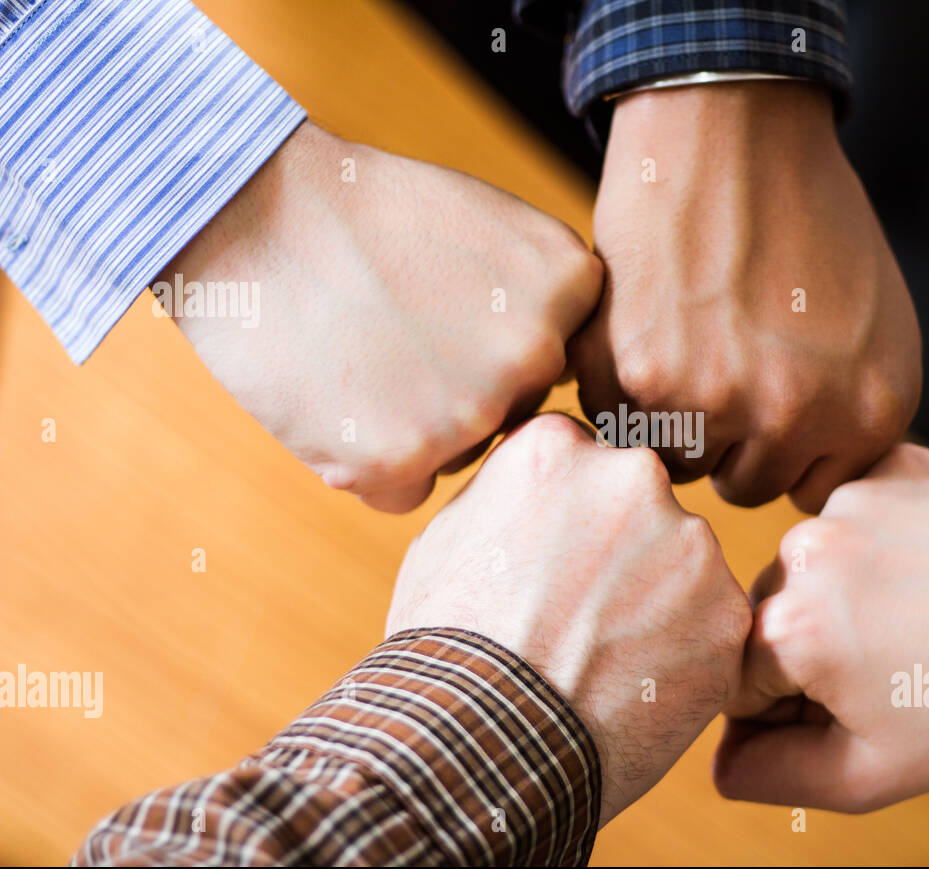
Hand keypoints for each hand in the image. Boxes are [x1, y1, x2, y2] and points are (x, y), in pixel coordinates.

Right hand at [161, 121, 602, 512]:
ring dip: (415, 427)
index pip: (554, 356)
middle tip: (394, 333)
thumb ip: (543, 295)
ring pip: (460, 452)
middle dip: (460, 388)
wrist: (250, 212)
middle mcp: (536, 354)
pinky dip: (370, 462)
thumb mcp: (492, 223)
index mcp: (570, 286)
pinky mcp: (403, 459)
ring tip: (358, 352)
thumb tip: (568, 367)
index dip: (494, 342)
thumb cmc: (365, 211)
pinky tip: (336, 400)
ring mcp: (473, 411)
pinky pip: (405, 490)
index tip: (444, 307)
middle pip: (512, 409)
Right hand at [387, 414, 751, 825]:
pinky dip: (687, 656)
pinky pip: (714, 625)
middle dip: (621, 552)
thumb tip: (538, 498)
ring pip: (685, 564)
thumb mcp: (447, 540)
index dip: (568, 522)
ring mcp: (689, 543)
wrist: (481, 743)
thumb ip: (508, 496)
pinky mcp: (728, 612)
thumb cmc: (446, 650)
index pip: (584, 463)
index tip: (552, 568)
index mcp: (557, 447)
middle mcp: (633, 475)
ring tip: (603, 663)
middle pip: (641, 505)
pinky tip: (636, 690)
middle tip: (579, 619)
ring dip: (659, 602)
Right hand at [572, 82, 920, 511]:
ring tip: (683, 339)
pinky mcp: (643, 376)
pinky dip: (618, 383)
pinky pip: (620, 421)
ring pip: (680, 463)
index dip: (782, 449)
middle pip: (744, 485)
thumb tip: (810, 482)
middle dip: (727, 437)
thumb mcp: (877, 326)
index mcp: (871, 411)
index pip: (810, 489)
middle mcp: (798, 416)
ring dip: (672, 418)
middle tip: (717, 358)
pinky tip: (644, 323)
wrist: (736, 128)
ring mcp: (719, 402)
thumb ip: (854, 414)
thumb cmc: (809, 217)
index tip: (765, 402)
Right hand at [714, 444, 928, 812]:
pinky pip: (858, 511)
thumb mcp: (868, 776)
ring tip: (925, 622)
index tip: (850, 714)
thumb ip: (766, 776)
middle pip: (770, 614)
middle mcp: (806, 549)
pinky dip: (883, 542)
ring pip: (814, 562)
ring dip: (847, 593)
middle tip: (897, 673)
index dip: (784, 711)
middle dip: (813, 648)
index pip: (736, 679)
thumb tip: (720, 757)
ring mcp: (853, 498)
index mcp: (788, 627)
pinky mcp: (894, 465)